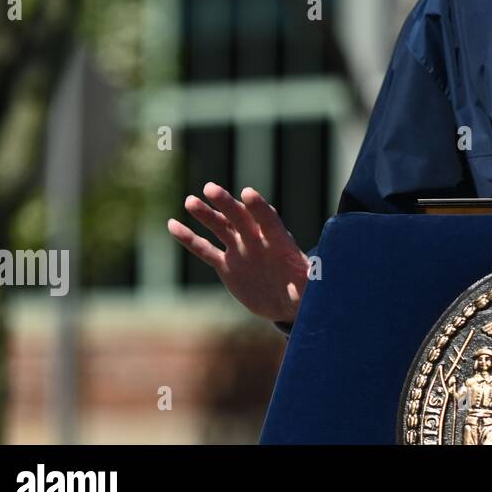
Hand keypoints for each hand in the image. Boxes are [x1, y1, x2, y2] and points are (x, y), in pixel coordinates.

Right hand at [167, 183, 309, 323]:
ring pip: (220, 228)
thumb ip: (311, 278)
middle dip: (226, 204)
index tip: (248, 193)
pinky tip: (173, 225)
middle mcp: (257, 241)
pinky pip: (205, 250)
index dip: (259, 208)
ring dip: (206, 215)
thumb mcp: (310, 287)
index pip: (269, 220)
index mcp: (280, 242)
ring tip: (190, 201)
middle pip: (240, 218)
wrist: (287, 303)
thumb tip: (318, 272)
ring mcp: (240, 250)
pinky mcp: (227, 265)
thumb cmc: (304, 292)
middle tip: (211, 189)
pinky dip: (189, 239)